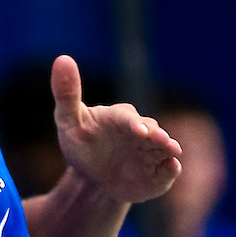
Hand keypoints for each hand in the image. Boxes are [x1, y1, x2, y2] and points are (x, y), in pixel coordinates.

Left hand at [52, 55, 180, 202]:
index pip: (128, 119)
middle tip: (162, 141)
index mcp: (120, 118)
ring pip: (163, 149)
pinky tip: (172, 167)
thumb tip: (62, 58)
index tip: (138, 131)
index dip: (135, 124)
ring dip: (169, 150)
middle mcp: (141, 132)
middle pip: (153, 132)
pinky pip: (167, 170)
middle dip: (158, 137)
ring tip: (172, 152)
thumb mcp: (68, 121)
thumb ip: (66, 93)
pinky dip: (170, 169)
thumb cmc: (80, 144)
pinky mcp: (157, 172)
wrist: (90, 178)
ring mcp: (151, 151)